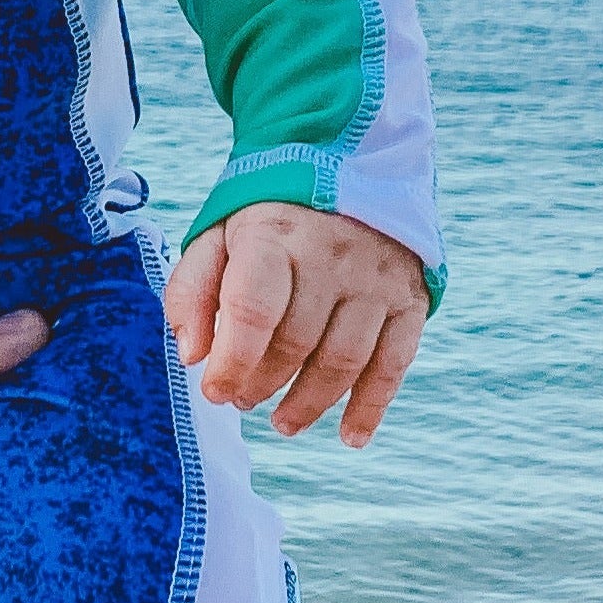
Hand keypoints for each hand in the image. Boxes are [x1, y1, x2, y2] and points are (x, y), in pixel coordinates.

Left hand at [163, 203, 426, 446]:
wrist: (346, 166)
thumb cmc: (266, 217)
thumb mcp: (217, 235)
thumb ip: (192, 291)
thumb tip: (192, 357)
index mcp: (274, 236)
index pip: (253, 310)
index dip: (232, 361)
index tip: (215, 392)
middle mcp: (331, 256)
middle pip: (297, 341)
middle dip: (264, 382)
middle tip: (243, 401)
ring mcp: (376, 278)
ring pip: (345, 358)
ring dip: (311, 402)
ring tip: (283, 422)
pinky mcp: (410, 297)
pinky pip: (395, 362)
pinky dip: (372, 405)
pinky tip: (350, 436)